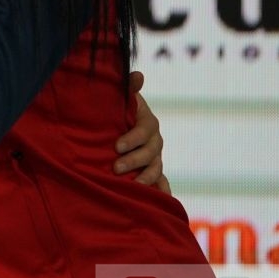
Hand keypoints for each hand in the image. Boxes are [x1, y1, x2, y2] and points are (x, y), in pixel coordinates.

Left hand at [114, 70, 167, 191]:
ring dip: (146, 179)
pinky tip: (162, 202)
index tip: (116, 146)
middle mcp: (155, 141)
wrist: (116, 125)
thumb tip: (137, 75)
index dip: (132, 138)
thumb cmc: (116, 110)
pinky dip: (163, 192)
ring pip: (156, 169)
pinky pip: (162, 183)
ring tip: (132, 187)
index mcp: (148, 122)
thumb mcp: (120, 98)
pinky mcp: (153, 172)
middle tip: (115, 168)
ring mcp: (155, 158)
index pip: (144, 131)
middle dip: (135, 161)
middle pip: (151, 153)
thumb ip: (128, 88)